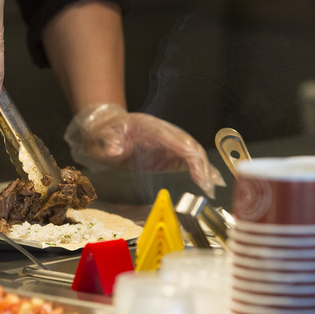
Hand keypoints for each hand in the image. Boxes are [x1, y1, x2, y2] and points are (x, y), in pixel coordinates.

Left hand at [65, 104, 225, 197]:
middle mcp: (164, 132)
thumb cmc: (104, 133)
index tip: (197, 169)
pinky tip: (212, 180)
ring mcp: (169, 143)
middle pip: (189, 145)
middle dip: (201, 164)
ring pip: (193, 152)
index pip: (174, 139)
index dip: (188, 153)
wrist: (104, 130)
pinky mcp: (169, 153)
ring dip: (204, 168)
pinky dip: (202, 169)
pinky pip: (190, 160)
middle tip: (207, 185)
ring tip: (211, 187)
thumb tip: (115, 150)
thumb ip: (109, 142)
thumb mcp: (101, 137)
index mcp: (150, 126)